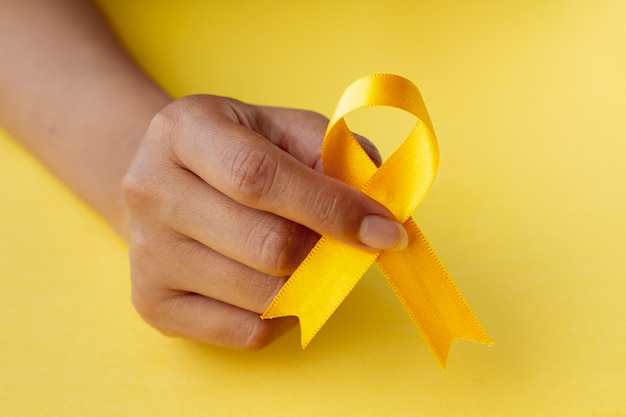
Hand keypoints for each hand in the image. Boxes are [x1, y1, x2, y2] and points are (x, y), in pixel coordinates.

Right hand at [122, 95, 407, 348]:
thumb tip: (386, 209)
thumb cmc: (238, 153)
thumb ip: (337, 154)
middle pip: (268, 246)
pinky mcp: (151, 303)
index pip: (258, 178)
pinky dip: (283, 315)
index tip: (386, 231)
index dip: (331, 208)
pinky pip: (246, 332)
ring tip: (304, 256)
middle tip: (345, 243)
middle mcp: (151, 190)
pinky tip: (276, 283)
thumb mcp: (283, 130)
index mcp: (183, 130)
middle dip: (326, 251)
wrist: (165, 181)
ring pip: (263, 295)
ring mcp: (145, 254)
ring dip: (307, 283)